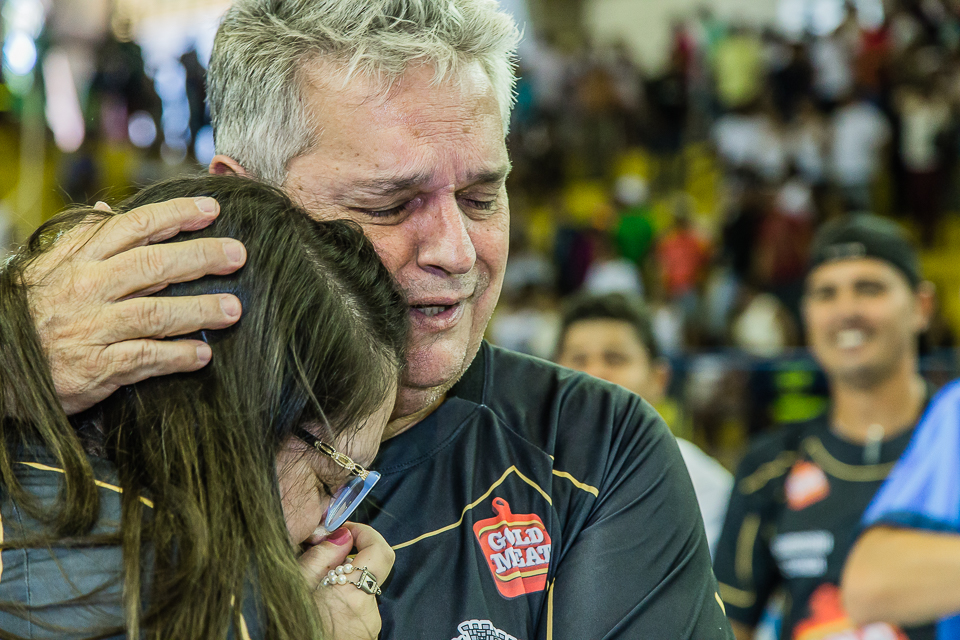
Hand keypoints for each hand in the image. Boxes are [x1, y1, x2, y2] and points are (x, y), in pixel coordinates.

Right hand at [24, 197, 246, 414]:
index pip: (133, 227)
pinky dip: (178, 356)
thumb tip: (106, 210)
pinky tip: (204, 354)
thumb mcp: (47, 270)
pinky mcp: (96, 367)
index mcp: (78, 260)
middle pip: (153, 265)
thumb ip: (82, 241)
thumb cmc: (32, 314)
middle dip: (201, 257)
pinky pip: (145, 359)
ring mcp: (92, 328)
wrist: (0, 367)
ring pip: (155, 313)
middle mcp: (86, 289)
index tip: (211, 209)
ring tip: (233, 309)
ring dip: (199, 310)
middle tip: (238, 254)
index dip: (175, 215)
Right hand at [299, 523, 394, 639]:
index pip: (380, 551)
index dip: (367, 534)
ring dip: (342, 587)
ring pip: (360, 593)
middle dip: (347, 563)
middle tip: (320, 564)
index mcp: (352, 593)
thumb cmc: (290, 626)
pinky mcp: (365, 635)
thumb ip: (321, 557)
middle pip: (367, 572)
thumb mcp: (294, 586)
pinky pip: (358, 611)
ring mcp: (369, 626)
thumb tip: (342, 536)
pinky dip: (343, 604)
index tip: (346, 531)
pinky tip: (322, 610)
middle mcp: (368, 610)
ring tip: (315, 593)